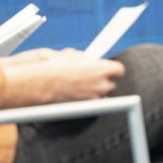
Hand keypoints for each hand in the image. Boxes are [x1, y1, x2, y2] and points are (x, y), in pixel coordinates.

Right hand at [2, 48, 125, 106]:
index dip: (112, 70)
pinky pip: (90, 104)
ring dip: (94, 92)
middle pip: (110, 84)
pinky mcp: (86, 108)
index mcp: (101, 68)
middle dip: (102, 81)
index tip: (107, 69)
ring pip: (101, 95)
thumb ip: (84, 58)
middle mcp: (101, 84)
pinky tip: (75, 94)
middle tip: (89, 78)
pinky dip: (85, 100)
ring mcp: (95, 98)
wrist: (43, 82)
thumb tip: (87, 58)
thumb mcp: (71, 55)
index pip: (119, 70)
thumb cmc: (55, 66)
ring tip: (79, 86)